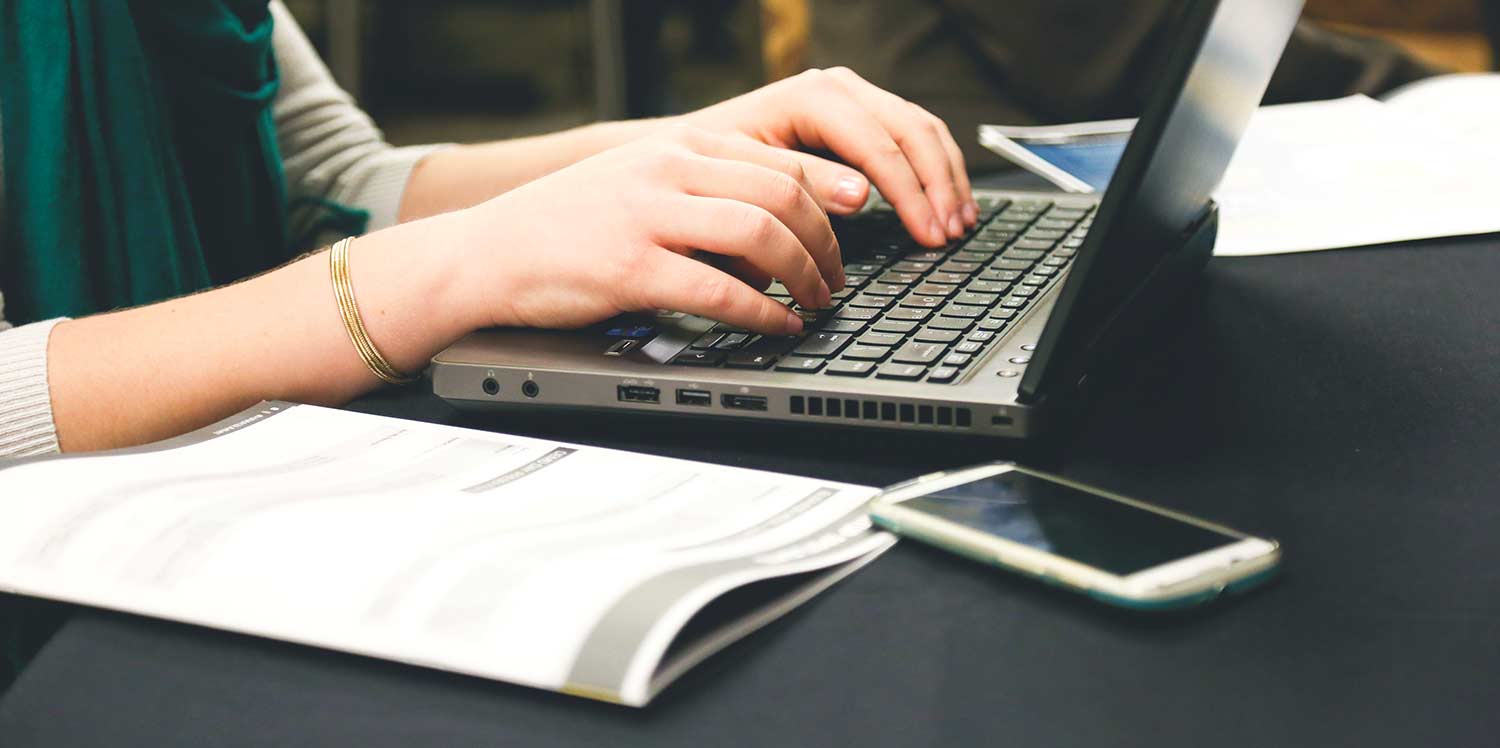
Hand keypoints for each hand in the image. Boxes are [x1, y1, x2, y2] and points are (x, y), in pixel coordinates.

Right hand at [452, 126, 843, 335]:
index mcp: (676, 145)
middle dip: (825, 242)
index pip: (777, 160)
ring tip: (816, 303)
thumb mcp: (639, 184)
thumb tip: (776, 231)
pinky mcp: (630, 267)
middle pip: (781, 194)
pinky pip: (719, 289)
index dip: (829, 196)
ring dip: (803, 274)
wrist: (487, 252)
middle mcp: (667, 169)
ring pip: (760, 233)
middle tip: (837, 279)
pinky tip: (777, 325)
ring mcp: (648, 216)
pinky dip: (761, 312)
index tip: (855, 225)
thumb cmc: (566, 227)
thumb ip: (701, 192)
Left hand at [680, 67, 975, 246]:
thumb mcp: (749, 178)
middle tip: (950, 234)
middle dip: (938, 186)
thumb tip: (861, 195)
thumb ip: (804, 184)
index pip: (879, 144)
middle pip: (912, 130)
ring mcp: (853, 98)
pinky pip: (913, 136)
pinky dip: (936, 170)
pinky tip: (947, 203)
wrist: (687, 151)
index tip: (929, 233)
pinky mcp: (860, 117)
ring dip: (947, 178)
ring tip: (960, 223)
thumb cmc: (710, 168)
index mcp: (812, 97)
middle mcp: (838, 88)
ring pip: (922, 129)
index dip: (910, 193)